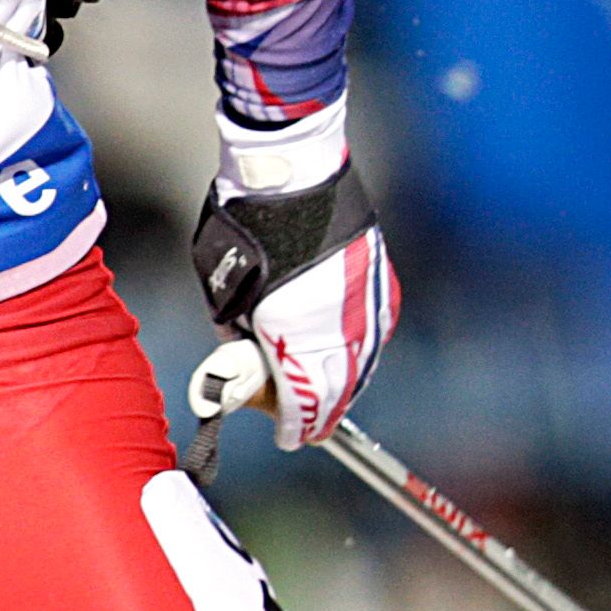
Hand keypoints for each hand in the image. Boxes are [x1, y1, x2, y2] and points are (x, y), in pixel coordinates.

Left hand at [190, 163, 397, 452]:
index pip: (307, 406)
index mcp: (299, 336)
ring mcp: (369, 306)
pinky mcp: (381, 286)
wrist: (290, 174)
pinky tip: (335, 346)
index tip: (288, 435)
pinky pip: (373, 335)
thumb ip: (243, 344)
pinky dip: (355, 348)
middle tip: (290, 407)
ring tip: (310, 376)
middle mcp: (345, 327)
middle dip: (313, 406)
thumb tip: (253, 368)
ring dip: (338, 378)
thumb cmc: (246, 235)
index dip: (296, 426)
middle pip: (338, 393)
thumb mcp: (229, 300)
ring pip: (362, 366)